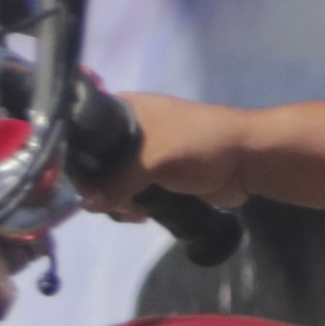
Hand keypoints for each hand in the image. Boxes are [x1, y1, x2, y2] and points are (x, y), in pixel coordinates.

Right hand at [79, 88, 249, 217]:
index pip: (84, 132)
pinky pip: (132, 193)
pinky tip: (144, 215)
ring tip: (136, 211)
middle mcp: (131, 130)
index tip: (85, 184)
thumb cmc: (199, 146)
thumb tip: (87, 204)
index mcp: (127, 110)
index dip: (79, 160)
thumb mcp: (153, 159)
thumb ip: (117, 181)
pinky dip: (133, 205)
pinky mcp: (158, 176)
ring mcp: (145, 154)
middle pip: (98, 164)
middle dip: (102, 188)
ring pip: (114, 183)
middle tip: (117, 203)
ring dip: (120, 201)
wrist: (245, 161)